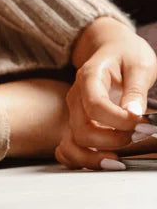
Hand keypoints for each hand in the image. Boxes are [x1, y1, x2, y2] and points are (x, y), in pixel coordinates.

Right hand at [54, 16, 156, 169]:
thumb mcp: (139, 65)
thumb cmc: (126, 54)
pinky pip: (67, 149)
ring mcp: (74, 111)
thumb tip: (133, 114)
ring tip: (121, 155)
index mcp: (89, 77)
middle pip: (82, 129)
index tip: (141, 122)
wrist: (111, 47)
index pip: (95, 106)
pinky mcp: (77, 123)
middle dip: (113, 140)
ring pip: (74, 143)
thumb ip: (136, 90)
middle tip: (137, 134)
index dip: (119, 120)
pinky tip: (102, 161)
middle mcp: (76, 96)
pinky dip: (81, 160)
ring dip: (98, 155)